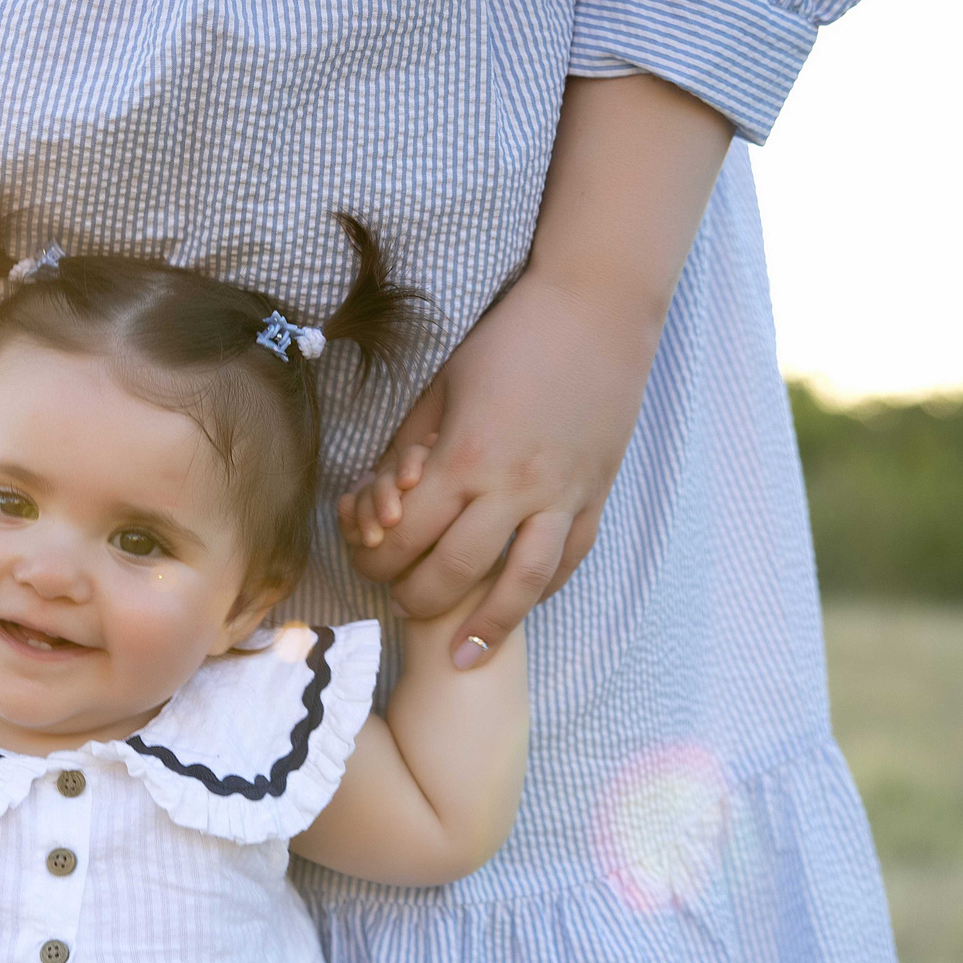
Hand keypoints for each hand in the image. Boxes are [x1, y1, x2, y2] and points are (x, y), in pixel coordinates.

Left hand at [337, 269, 660, 663]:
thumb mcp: (440, 387)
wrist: (595, 309)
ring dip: (486, 625)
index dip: (375, 559)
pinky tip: (517, 608)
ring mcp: (562, 495)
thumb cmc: (508, 340)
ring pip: (522, 584)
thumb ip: (409, 448)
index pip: (405, 536)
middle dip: (417, 597)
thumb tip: (380, 499)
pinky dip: (541, 591)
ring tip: (464, 654)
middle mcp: (514, 486)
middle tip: (401, 602)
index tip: (367, 562)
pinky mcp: (595, 494)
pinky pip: (568, 560)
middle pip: (454, 571)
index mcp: (465, 456)